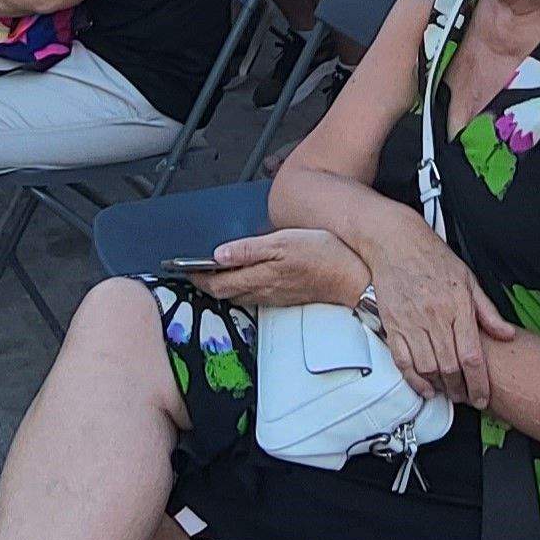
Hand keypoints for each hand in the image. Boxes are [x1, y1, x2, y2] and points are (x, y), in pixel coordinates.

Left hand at [196, 228, 370, 310]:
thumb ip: (249, 249)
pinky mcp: (287, 296)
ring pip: (240, 296)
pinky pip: (256, 296)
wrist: (355, 277)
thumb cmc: (324, 256)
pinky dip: (242, 288)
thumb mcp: (284, 242)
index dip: (198, 277)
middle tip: (192, 273)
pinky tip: (245, 280)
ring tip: (211, 276)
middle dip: (206, 284)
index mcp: (259, 277)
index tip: (183, 269)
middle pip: (225, 293)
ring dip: (223, 287)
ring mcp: (276, 296)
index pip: (217, 283)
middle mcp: (264, 291)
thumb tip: (218, 254)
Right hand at [362, 225, 519, 409]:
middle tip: (466, 398)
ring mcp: (412, 322)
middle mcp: (435, 317)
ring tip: (448, 393)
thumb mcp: (469, 279)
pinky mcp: (392, 324)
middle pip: (450, 367)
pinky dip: (414, 380)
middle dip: (460, 390)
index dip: (479, 383)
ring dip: (439, 387)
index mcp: (458, 306)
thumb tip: (507, 334)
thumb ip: (488, 311)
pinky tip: (424, 387)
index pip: (472, 356)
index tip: (482, 397)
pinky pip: (403, 360)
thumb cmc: (432, 257)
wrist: (395, 242)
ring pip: (427, 367)